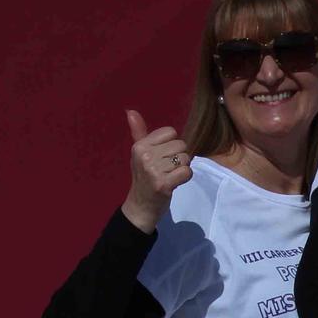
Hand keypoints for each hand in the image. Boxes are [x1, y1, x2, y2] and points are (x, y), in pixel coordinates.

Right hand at [122, 109, 191, 231]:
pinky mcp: (163, 184)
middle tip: (167, 169)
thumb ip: (139, 132)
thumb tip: (131, 111)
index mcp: (140, 146)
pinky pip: (187, 172)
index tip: (162, 157)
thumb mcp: (139, 153)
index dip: (172, 144)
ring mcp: (153, 170)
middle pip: (181, 145)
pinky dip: (185, 178)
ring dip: (182, 168)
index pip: (171, 132)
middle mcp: (145, 156)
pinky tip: (175, 182)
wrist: (140, 206)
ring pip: (185, 159)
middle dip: (178, 157)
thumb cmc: (143, 177)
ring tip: (170, 176)